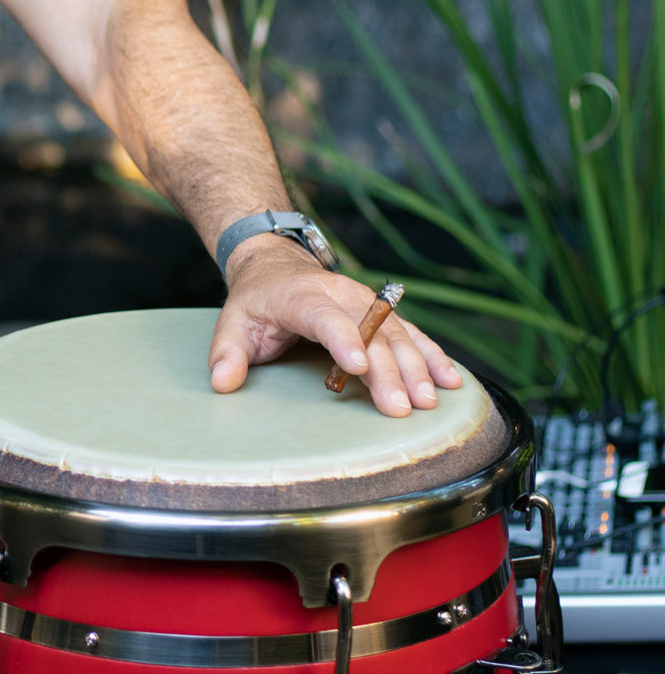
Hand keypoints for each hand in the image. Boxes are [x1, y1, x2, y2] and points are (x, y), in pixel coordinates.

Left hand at [207, 235, 462, 416]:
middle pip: (371, 332)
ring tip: (429, 400)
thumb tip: (222, 383)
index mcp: (302, 296)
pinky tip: (451, 381)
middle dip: (389, 371)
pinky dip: (433, 356)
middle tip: (401, 408)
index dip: (344, 340)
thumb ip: (226, 354)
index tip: (358, 367)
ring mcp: (367, 303)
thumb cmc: (255, 301)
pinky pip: (412, 335)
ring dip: (417, 367)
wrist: (277, 265)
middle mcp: (341, 295)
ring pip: (398, 333)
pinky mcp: (382, 314)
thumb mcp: (232, 323)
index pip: (326, 317)